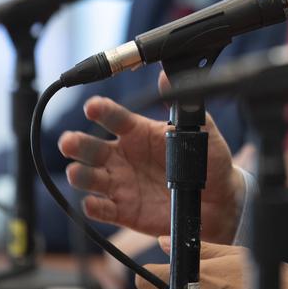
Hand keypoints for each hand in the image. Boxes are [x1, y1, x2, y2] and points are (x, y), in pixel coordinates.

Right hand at [58, 95, 244, 243]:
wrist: (219, 200)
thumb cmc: (207, 160)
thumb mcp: (201, 130)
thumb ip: (183, 108)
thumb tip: (166, 77)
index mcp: (139, 133)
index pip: (115, 118)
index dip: (102, 111)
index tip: (92, 107)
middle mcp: (123, 156)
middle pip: (92, 148)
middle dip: (77, 144)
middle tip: (68, 142)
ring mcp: (121, 184)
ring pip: (91, 178)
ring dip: (80, 175)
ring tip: (75, 172)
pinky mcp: (124, 211)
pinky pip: (103, 210)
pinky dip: (94, 208)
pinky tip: (91, 204)